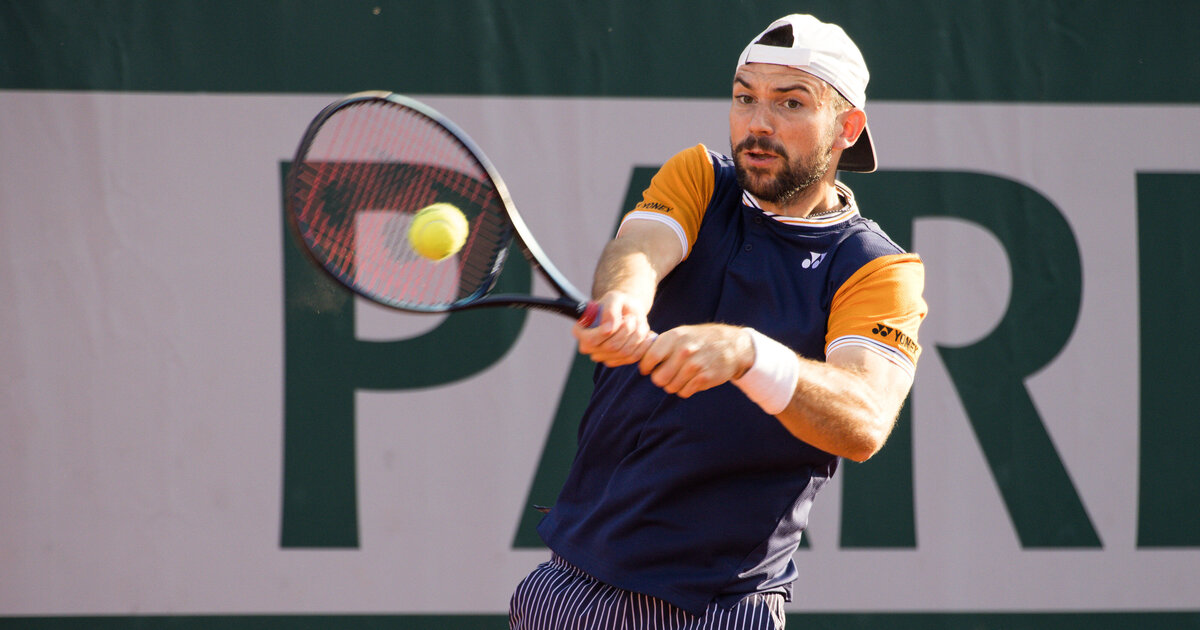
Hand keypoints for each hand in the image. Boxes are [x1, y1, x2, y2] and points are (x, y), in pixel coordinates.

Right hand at [573, 291, 655, 366]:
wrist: (626, 311)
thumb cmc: (617, 303)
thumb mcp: (613, 298)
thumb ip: (610, 310)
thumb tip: (609, 327)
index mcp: (580, 331)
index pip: (591, 340)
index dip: (607, 332)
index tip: (623, 319)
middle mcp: (588, 347)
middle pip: (611, 347)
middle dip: (627, 330)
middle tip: (632, 317)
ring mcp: (602, 357)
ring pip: (624, 352)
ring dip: (636, 336)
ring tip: (638, 323)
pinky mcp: (616, 361)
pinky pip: (633, 357)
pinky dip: (642, 344)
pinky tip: (644, 333)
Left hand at [638, 324, 754, 397]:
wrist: (732, 345)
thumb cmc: (700, 340)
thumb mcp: (681, 334)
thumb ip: (661, 345)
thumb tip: (638, 357)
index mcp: (673, 337)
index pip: (649, 359)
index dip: (646, 367)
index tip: (649, 369)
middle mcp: (683, 351)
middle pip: (658, 378)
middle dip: (661, 379)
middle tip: (668, 374)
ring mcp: (694, 365)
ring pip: (670, 387)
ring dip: (674, 385)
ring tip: (682, 375)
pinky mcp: (704, 378)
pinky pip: (684, 392)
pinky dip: (686, 389)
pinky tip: (693, 379)